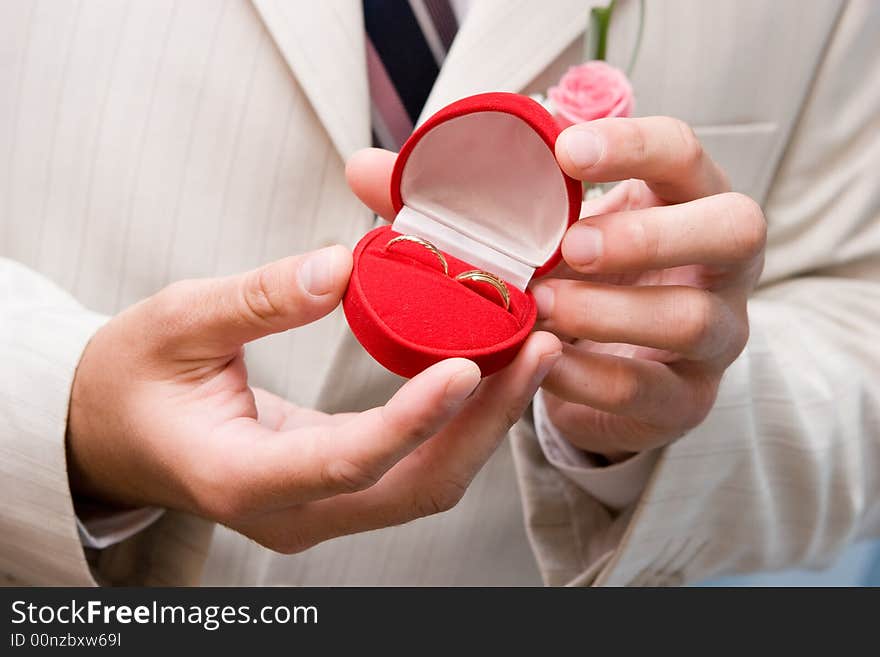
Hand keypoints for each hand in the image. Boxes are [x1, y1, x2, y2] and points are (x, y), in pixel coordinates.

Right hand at [67, 245, 560, 552]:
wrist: (111, 432)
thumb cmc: (131, 381)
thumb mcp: (177, 323)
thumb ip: (257, 299)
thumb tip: (340, 267)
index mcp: (240, 478)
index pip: (344, 462)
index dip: (412, 420)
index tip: (468, 365)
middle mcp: (292, 512)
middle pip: (414, 486)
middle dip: (483, 423)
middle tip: (538, 347)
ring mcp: (319, 508)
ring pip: (425, 484)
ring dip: (483, 424)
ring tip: (531, 352)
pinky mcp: (336, 490)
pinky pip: (414, 468)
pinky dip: (458, 424)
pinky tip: (488, 371)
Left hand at [531, 117, 765, 459]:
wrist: (612, 371)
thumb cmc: (601, 280)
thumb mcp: (588, 231)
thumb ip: (560, 203)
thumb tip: (500, 158)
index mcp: (698, 203)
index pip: (686, 156)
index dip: (632, 146)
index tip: (565, 151)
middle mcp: (728, 268)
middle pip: (735, 230)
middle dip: (648, 235)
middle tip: (573, 246)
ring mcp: (721, 337)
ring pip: (691, 319)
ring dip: (607, 311)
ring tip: (544, 305)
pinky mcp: (689, 399)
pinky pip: (645, 389)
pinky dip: (584, 376)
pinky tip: (542, 360)